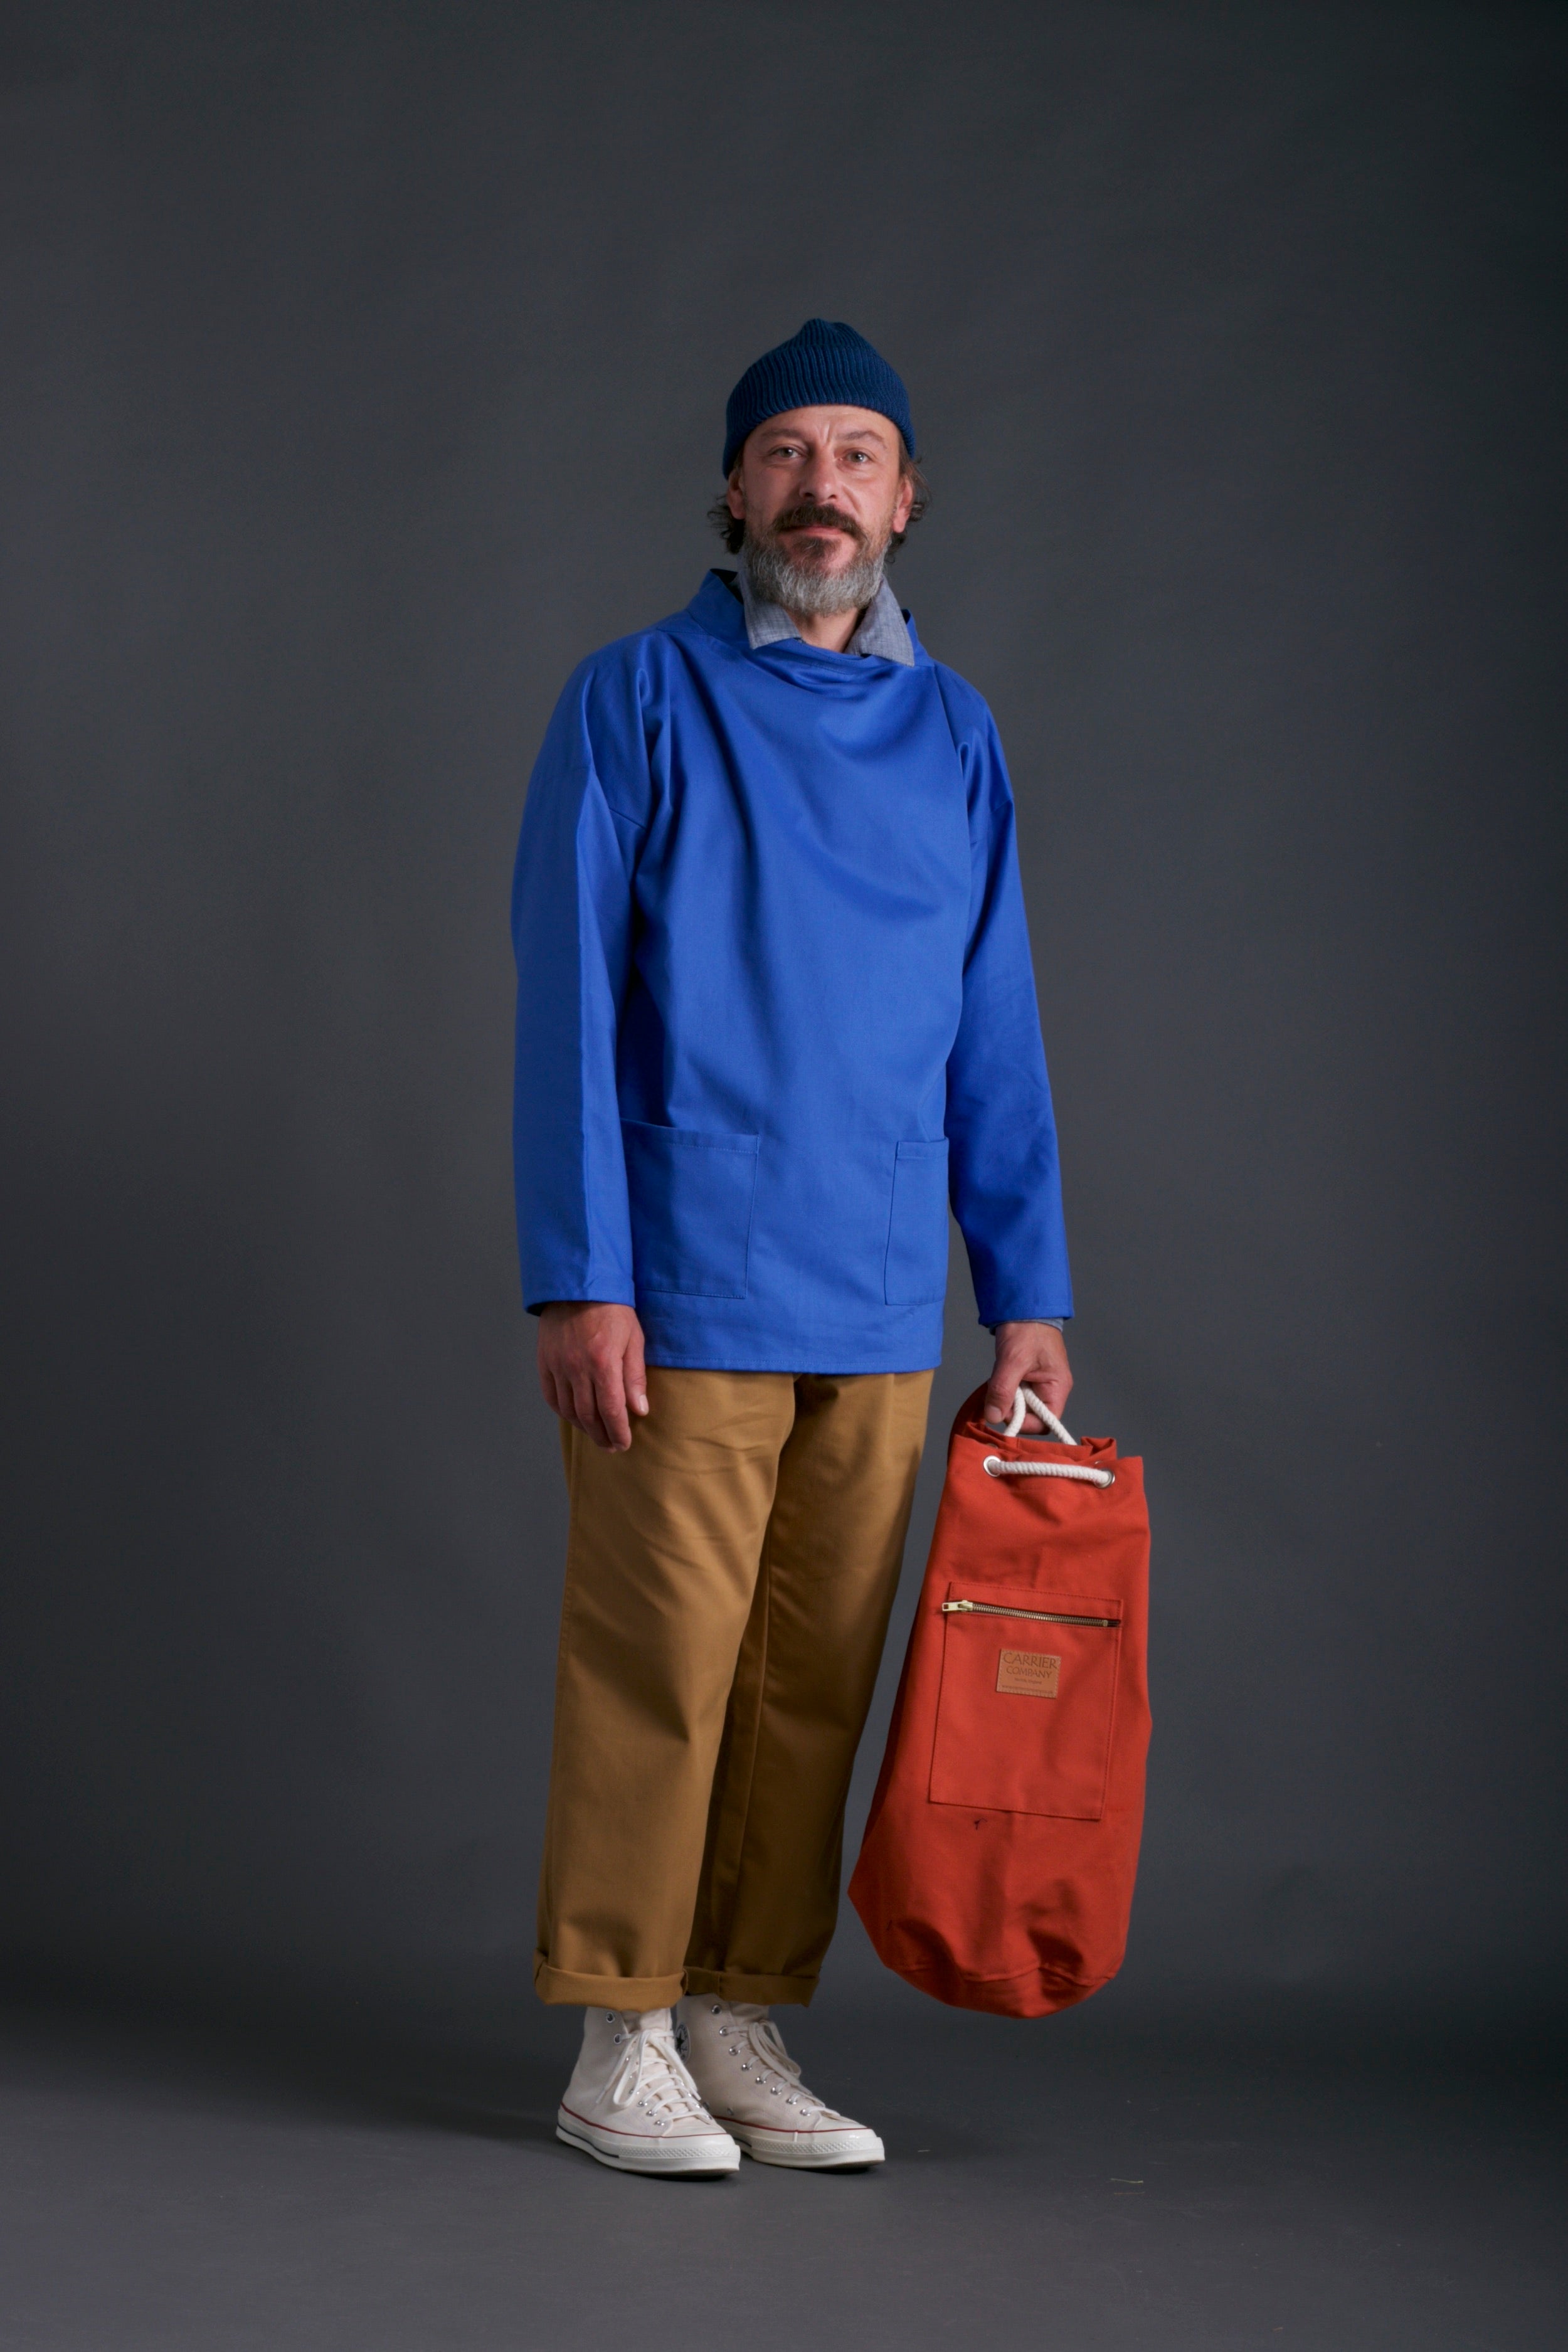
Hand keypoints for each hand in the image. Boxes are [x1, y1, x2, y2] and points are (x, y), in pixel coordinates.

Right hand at [537, 1302, 648, 1451]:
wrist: (579, 1285)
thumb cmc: (613, 1309)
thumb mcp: (634, 1339)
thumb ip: (635, 1376)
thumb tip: (639, 1410)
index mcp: (603, 1363)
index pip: (611, 1410)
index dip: (618, 1431)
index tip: (624, 1444)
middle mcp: (577, 1369)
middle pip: (588, 1416)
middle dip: (602, 1436)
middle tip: (612, 1446)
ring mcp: (557, 1366)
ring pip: (568, 1410)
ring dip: (583, 1428)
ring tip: (596, 1434)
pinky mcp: (544, 1362)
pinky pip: (551, 1396)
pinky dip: (563, 1412)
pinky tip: (574, 1417)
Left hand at [984, 1321, 1072, 1433]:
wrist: (1024, 1307)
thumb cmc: (1026, 1330)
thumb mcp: (1012, 1361)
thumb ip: (1003, 1391)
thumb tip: (993, 1417)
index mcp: (1057, 1388)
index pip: (1045, 1422)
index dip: (1023, 1423)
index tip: (1003, 1411)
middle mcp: (1052, 1389)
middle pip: (1032, 1416)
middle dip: (1012, 1409)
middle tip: (997, 1393)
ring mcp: (1039, 1384)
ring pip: (1021, 1405)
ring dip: (1007, 1398)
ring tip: (999, 1379)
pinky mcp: (1028, 1378)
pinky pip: (1017, 1394)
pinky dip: (1005, 1389)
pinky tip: (1000, 1377)